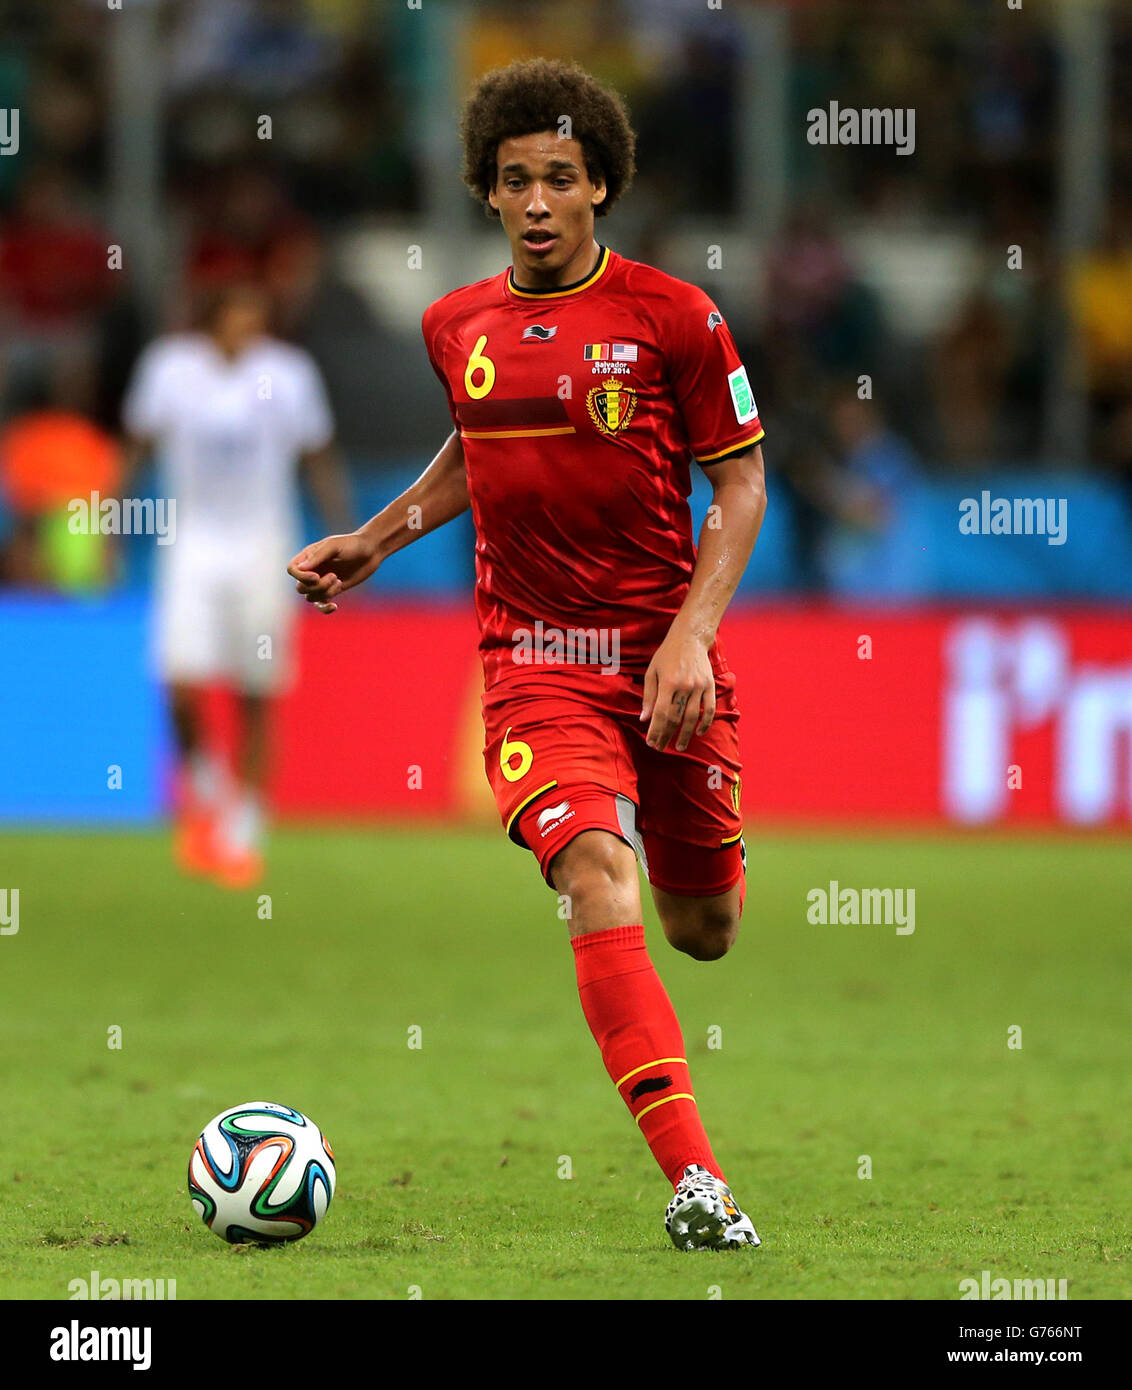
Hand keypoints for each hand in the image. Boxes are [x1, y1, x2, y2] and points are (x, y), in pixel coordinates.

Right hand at [286, 532, 380, 612]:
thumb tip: (301, 568)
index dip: (301, 577)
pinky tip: (335, 606)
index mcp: (308, 557)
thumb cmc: (352, 544)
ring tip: (339, 581)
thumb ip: (317, 556)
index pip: (292, 570)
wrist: (370, 551)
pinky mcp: (332, 591)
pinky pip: (321, 605)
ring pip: (311, 597)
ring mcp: (321, 582)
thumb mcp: (334, 546)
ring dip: (325, 592)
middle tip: (334, 576)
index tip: (317, 576)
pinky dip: (325, 609)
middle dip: (317, 586)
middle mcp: (312, 570)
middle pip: (301, 587)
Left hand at [639, 626, 715, 751]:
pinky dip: (705, 723)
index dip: (656, 731)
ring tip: (678, 746)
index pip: (661, 714)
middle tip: (661, 747)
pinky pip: (709, 709)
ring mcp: (699, 687)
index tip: (651, 742)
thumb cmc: (667, 655)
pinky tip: (699, 733)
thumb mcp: (652, 672)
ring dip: (685, 735)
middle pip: (675, 718)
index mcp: (668, 683)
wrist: (690, 639)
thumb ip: (648, 696)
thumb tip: (644, 719)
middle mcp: (685, 686)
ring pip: (692, 717)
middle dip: (667, 735)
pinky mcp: (710, 686)